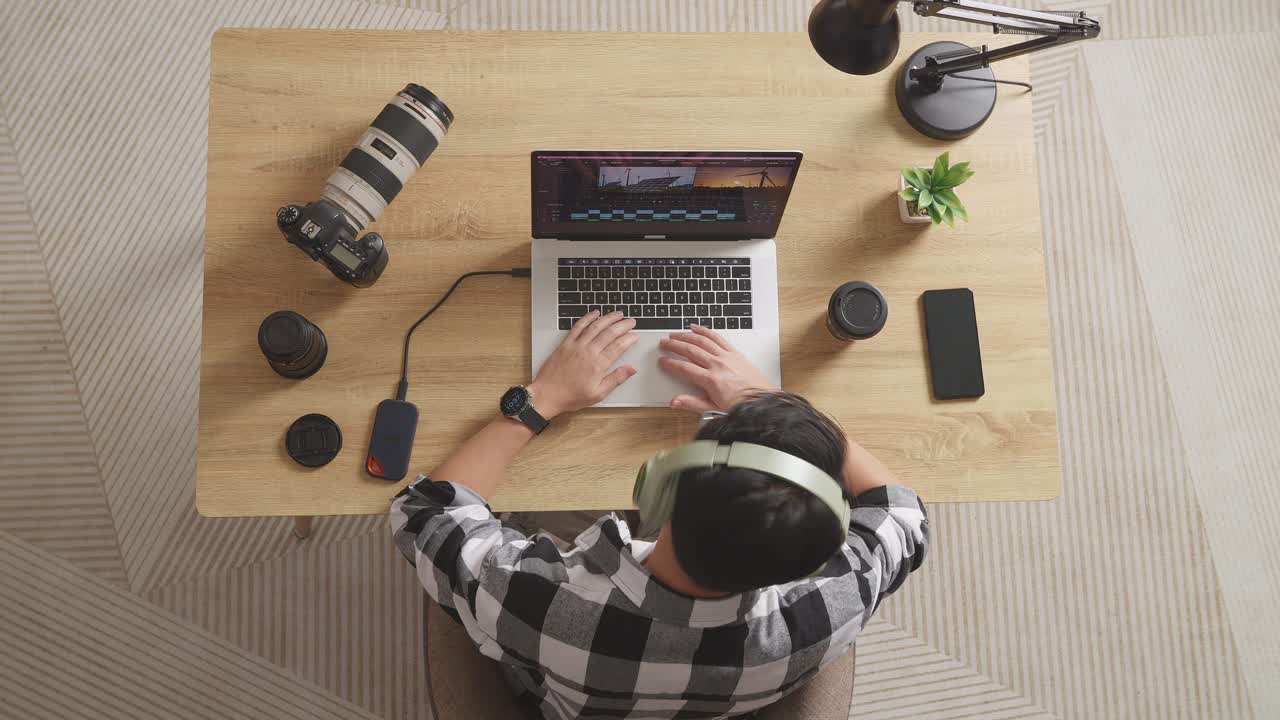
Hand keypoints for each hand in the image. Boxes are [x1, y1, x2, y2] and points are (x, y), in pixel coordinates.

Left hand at [528, 311, 638, 417]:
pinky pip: (578, 326)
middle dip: (623, 325)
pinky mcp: (566, 343)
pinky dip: (587, 318)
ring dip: (608, 318)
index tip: (635, 335)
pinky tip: (595, 313)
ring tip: (618, 313)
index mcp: (598, 365)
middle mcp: (588, 352)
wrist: (547, 395)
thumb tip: (631, 369)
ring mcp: (576, 346)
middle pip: (609, 333)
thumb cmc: (571, 397)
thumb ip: (616, 379)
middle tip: (631, 321)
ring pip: (596, 326)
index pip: (618, 346)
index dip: (629, 339)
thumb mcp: (598, 394)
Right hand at [657, 324, 777, 412]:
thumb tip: (675, 402)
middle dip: (674, 346)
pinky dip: (705, 331)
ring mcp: (727, 357)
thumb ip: (692, 403)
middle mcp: (718, 365)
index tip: (662, 361)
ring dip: (686, 336)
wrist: (762, 401)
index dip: (671, 364)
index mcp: (711, 380)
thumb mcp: (714, 409)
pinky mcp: (735, 353)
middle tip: (664, 343)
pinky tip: (697, 328)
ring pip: (702, 341)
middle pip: (691, 351)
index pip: (685, 368)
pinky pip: (717, 338)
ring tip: (675, 334)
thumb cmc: (741, 406)